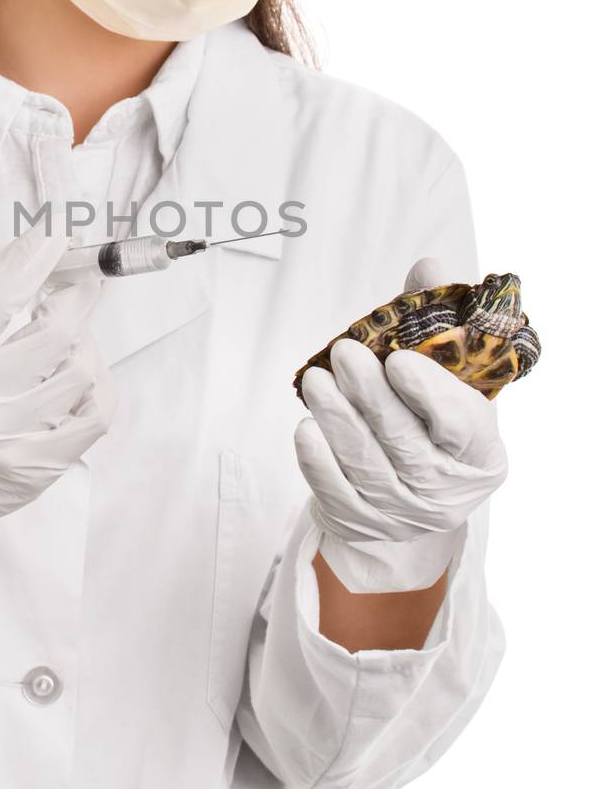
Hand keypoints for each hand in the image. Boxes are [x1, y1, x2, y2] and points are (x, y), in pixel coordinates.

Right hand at [0, 210, 116, 538]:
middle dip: (73, 290)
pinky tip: (75, 372)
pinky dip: (95, 381)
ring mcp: (12, 445)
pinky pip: (96, 414)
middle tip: (71, 276)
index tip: (55, 233)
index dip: (34, 255)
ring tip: (62, 332)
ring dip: (81, 337)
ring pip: (82, 368)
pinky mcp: (38, 471)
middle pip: (56, 330)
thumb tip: (5, 247)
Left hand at [293, 255, 508, 591]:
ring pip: (365, 464)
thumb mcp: (451, 381)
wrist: (410, 497)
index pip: (459, 424)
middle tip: (343, 352)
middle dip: (370, 395)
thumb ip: (437, 323)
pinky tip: (306, 427)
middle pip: (405, 441)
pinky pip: (335, 491)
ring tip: (315, 380)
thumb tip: (427, 266)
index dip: (430, 393)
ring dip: (337, 418)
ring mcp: (402, 512)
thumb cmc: (433, 423)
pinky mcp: (360, 522)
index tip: (398, 359)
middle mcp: (446, 490)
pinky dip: (317, 460)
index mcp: (481, 452)